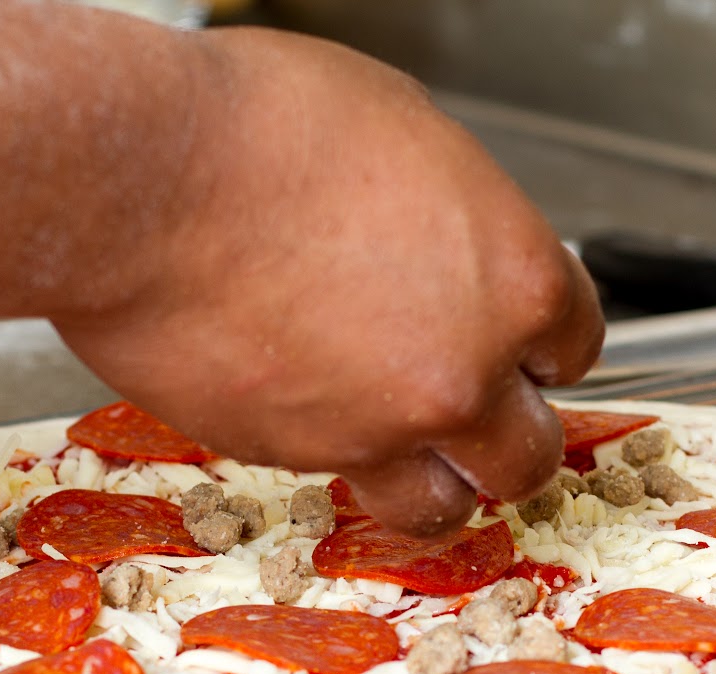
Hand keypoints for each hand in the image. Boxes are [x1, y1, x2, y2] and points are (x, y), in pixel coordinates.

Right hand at [53, 29, 601, 537]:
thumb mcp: (400, 126)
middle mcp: (466, 370)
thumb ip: (452, 211)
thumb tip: (449, 232)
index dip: (543, 348)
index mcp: (515, 277)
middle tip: (478, 419)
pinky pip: (342, 487)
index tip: (524, 351)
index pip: (574, 347)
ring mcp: (384, 428)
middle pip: (527, 452)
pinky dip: (338, 466)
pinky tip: (315, 421)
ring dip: (438, 487)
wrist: (141, 181)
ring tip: (413, 462)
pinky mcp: (299, 458)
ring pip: (446, 506)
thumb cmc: (256, 129)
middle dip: (505, 435)